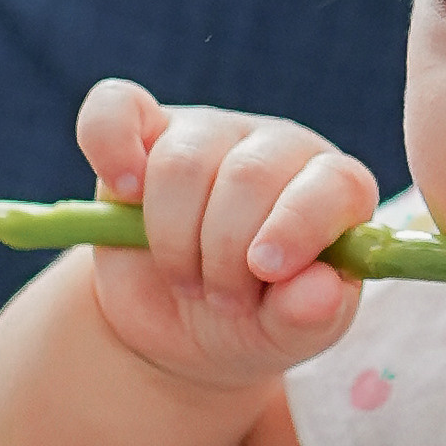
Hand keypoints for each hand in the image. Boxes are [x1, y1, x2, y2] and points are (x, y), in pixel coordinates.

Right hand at [75, 78, 376, 389]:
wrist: (178, 323)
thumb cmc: (253, 320)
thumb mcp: (286, 336)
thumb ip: (310, 316)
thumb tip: (321, 290)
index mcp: (334, 190)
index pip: (333, 182)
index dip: (298, 225)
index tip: (265, 270)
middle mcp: (278, 147)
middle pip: (250, 175)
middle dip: (226, 253)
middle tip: (222, 300)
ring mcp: (211, 131)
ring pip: (184, 162)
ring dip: (174, 239)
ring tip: (186, 279)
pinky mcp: (144, 129)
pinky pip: (115, 108)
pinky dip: (111, 148)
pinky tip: (124, 192)